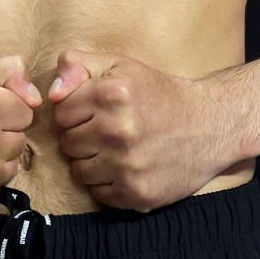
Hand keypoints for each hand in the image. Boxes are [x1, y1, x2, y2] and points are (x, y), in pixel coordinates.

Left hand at [47, 50, 238, 210]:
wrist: (209, 126)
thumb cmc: (158, 94)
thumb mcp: (120, 66)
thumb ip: (78, 65)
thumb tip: (51, 93)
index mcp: (112, 95)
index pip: (60, 111)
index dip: (75, 110)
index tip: (95, 110)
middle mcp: (118, 131)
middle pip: (67, 142)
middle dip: (82, 136)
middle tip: (108, 130)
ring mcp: (127, 166)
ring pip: (78, 170)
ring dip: (92, 161)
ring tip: (117, 149)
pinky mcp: (136, 193)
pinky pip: (98, 193)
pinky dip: (107, 183)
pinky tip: (127, 167)